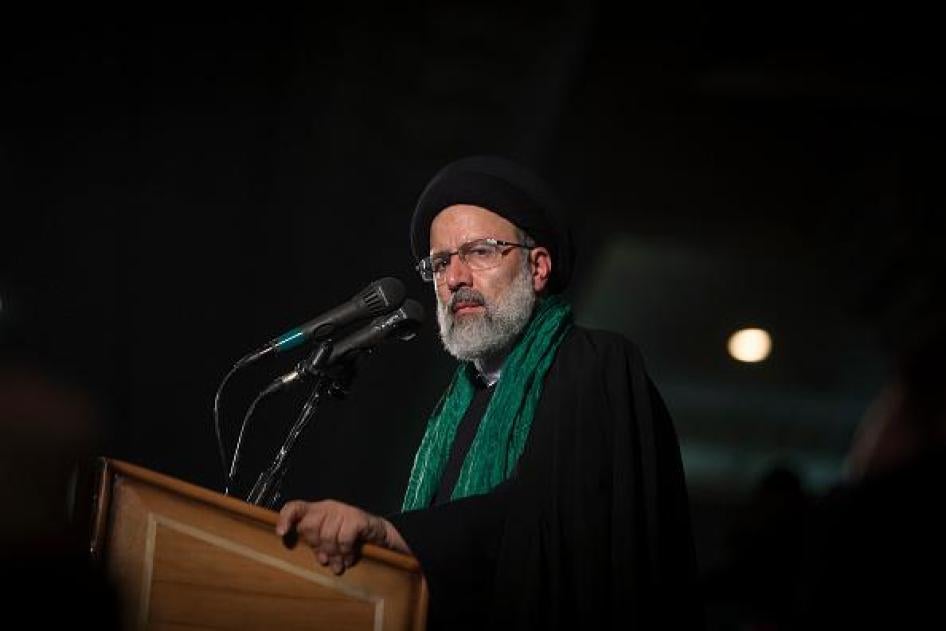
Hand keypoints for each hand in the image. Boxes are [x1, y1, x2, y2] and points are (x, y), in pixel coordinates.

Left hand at [275, 499, 408, 574]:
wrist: (379, 534)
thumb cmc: (349, 539)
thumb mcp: (329, 542)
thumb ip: (317, 545)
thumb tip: (317, 558)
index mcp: (316, 511)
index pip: (295, 508)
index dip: (285, 519)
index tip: (281, 533)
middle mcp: (327, 507)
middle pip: (310, 526)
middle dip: (318, 546)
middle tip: (327, 560)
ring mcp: (343, 510)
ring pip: (328, 535)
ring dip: (335, 554)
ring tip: (340, 564)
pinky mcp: (357, 517)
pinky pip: (344, 538)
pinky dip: (346, 551)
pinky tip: (350, 557)